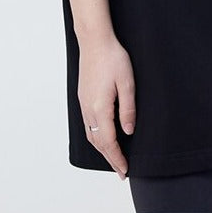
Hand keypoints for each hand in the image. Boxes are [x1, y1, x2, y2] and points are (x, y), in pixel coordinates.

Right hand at [78, 32, 136, 179]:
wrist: (95, 41)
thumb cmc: (113, 58)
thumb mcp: (127, 83)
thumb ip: (128, 109)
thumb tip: (128, 132)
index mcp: (100, 108)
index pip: (108, 142)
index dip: (117, 158)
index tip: (124, 171)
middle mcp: (88, 109)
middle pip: (98, 143)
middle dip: (110, 158)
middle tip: (121, 172)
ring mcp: (83, 104)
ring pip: (91, 135)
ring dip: (102, 149)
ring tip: (114, 158)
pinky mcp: (83, 98)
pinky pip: (88, 125)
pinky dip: (96, 137)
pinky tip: (103, 138)